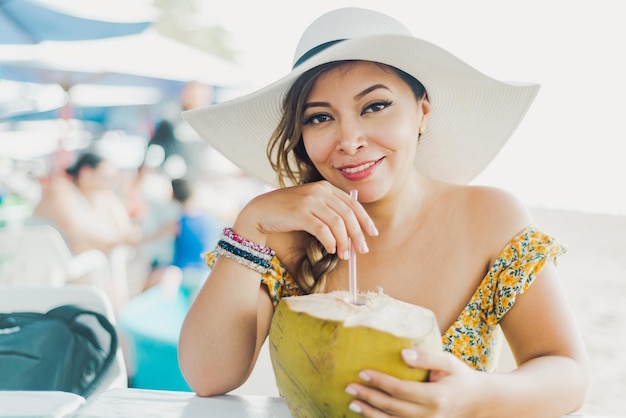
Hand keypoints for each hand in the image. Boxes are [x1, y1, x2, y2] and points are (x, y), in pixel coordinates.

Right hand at [234, 181, 377, 258]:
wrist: (260, 211)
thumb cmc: (286, 212)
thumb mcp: (310, 205)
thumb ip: (328, 211)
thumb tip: (351, 232)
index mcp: (325, 187)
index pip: (352, 203)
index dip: (365, 219)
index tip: (372, 234)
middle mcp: (319, 191)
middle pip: (348, 214)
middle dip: (358, 234)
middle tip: (362, 250)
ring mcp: (310, 201)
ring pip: (338, 223)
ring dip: (344, 242)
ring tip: (344, 254)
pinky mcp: (300, 213)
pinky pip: (323, 230)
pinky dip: (330, 242)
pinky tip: (331, 250)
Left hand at [345, 349, 482, 416]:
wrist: (478, 402)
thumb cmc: (461, 378)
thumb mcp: (449, 362)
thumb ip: (426, 357)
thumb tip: (403, 354)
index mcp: (435, 397)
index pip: (400, 389)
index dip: (380, 382)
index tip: (362, 372)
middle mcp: (429, 415)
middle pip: (392, 407)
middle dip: (368, 397)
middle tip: (349, 387)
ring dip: (369, 413)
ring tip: (352, 403)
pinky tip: (367, 414)